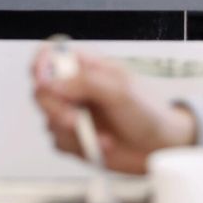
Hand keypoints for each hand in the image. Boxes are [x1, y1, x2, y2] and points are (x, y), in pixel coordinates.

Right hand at [31, 47, 196, 173]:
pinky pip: (59, 142)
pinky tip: (102, 144)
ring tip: (101, 136)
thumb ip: (85, 82)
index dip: (40, 65)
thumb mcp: (120, 90)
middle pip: (42, 91)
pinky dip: (79, 146)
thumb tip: (51, 83)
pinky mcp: (75, 138)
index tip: (44, 82)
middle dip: (55, 108)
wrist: (162, 147)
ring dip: (72, 131)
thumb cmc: (150, 112)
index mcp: (85, 67)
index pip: (49, 55)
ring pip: (48, 120)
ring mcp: (74, 113)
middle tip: (75, 120)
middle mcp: (75, 89)